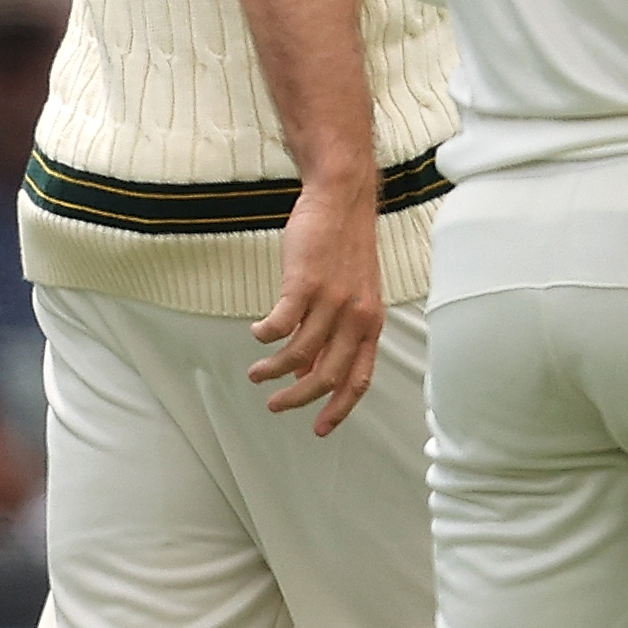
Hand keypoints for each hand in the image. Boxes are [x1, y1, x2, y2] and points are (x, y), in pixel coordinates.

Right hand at [248, 176, 385, 433]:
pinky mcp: (305, 283)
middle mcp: (356, 317)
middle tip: (275, 406)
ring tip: (256, 374)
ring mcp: (332, 300)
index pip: (359, 379)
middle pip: (327, 376)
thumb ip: (335, 333)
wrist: (342, 199)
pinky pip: (281, 324)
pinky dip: (265, 336)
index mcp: (371, 323)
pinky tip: (257, 334)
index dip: (339, 409)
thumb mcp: (352, 295)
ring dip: (273, 370)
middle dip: (298, 399)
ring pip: (299, 354)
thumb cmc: (344, 246)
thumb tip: (308, 370)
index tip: (319, 429)